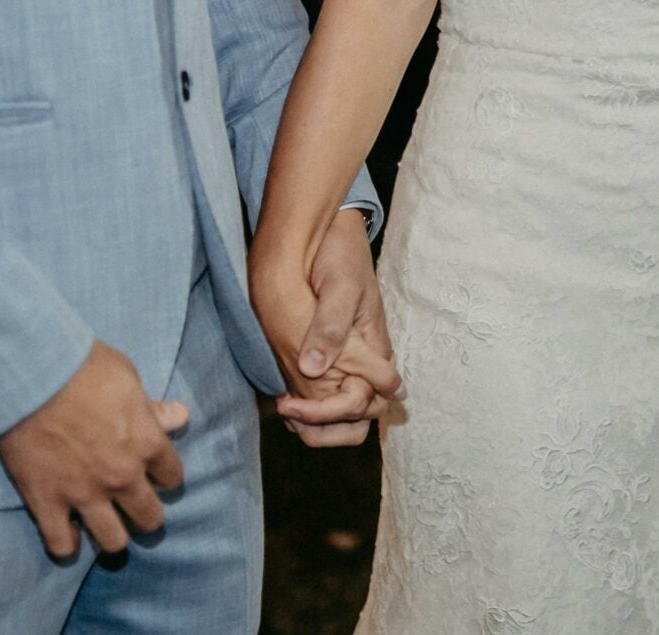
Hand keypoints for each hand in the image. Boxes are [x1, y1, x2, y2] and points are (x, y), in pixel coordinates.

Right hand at [0, 340, 187, 559]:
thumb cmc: (81, 367)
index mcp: (146, 443)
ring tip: (107, 526)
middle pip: (149, 516)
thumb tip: (179, 417)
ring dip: (113, 535)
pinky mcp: (46, 502)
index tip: (156, 474)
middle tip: (136, 506)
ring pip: (112, 541)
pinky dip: (66, 544)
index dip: (165, 475)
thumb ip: (152, 407)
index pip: (172, 475)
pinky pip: (61, 545)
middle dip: (147, 513)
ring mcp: (84, 494)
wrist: (29, 376)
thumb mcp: (127, 378)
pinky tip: (67, 533)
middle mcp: (121, 476)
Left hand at [254, 210, 399, 446]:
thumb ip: (331, 328)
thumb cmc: (339, 253)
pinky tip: (284, 397)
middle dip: (327, 429)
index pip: (366, 401)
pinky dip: (308, 408)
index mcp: (374, 348)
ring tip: (285, 409)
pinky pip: (327, 395)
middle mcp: (365, 361)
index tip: (291, 403)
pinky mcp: (330, 354)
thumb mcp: (340, 286)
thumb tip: (313, 369)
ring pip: (345, 415)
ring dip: (318, 424)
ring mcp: (349, 360)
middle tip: (289, 415)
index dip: (331, 411)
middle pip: (361, 419)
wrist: (328, 229)